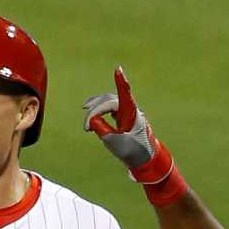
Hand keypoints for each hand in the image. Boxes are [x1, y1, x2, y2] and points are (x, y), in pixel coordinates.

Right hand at [83, 66, 172, 183]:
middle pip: (110, 100)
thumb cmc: (132, 151)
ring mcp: (128, 112)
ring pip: (109, 101)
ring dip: (96, 106)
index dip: (120, 82)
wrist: (144, 158)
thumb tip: (92, 120)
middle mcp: (130, 109)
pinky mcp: (124, 116)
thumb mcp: (114, 142)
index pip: (124, 95)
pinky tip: (91, 110)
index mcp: (131, 114)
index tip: (118, 69)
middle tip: (86, 126)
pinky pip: (110, 106)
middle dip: (95, 109)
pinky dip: (100, 108)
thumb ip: (102, 129)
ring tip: (85, 110)